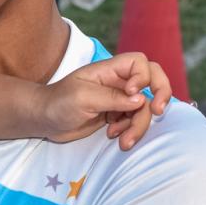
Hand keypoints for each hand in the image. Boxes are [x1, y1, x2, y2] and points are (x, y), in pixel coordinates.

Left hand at [42, 52, 169, 149]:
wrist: (45, 120)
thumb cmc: (58, 103)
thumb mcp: (83, 98)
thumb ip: (112, 97)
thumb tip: (141, 99)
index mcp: (109, 70)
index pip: (139, 63)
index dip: (144, 77)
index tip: (133, 93)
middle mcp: (118, 82)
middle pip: (152, 80)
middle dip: (161, 94)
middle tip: (157, 111)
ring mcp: (118, 99)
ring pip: (144, 107)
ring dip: (139, 125)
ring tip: (124, 142)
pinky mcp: (116, 115)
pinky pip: (134, 121)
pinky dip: (129, 131)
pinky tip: (114, 136)